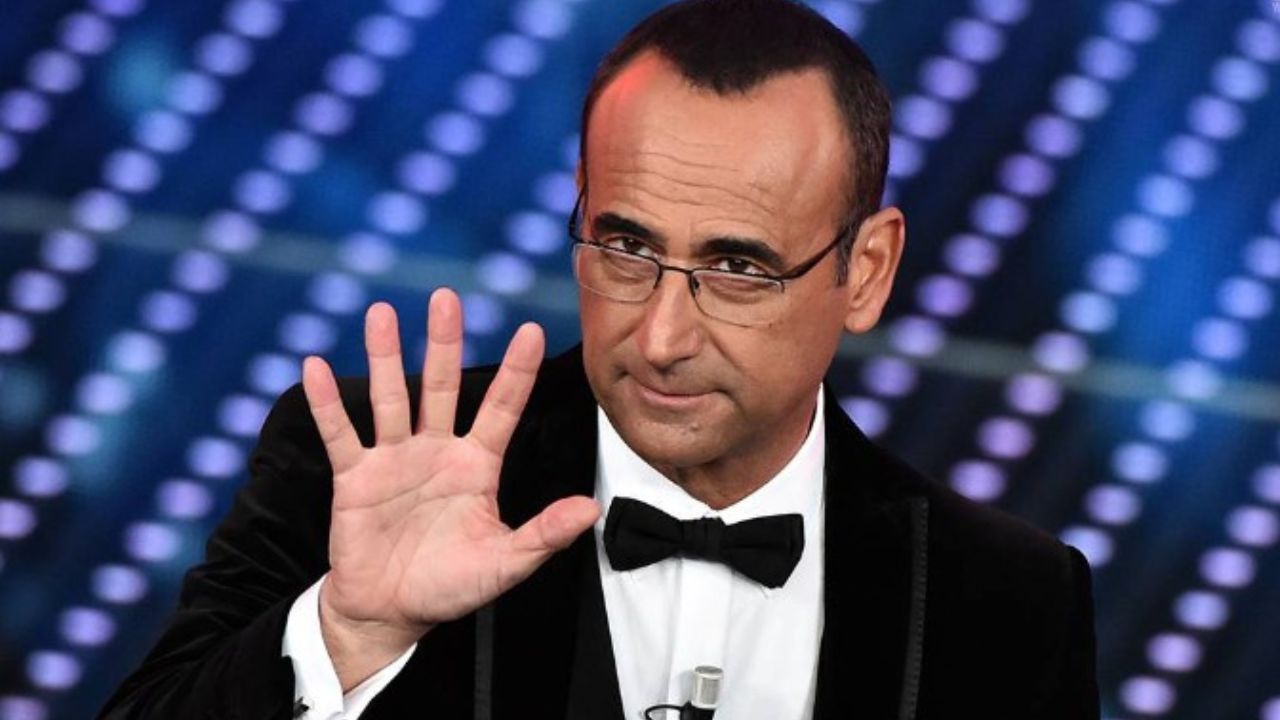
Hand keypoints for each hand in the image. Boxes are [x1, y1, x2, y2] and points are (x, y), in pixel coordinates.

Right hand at [301, 289, 600, 688]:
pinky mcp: (355, 477)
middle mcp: (436, 451)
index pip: (501, 408)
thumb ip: (544, 535)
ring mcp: (394, 459)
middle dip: (444, 342)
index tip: (530, 330)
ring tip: (381, 314)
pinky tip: (314, 367)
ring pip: (391, 398)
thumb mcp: (504, 564)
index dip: (516, 372)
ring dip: (385, 357)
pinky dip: (327, 403)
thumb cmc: (450, 586)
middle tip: (447, 297)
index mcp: (477, 465)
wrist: (391, 612)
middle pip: (443, 386)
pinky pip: (341, 434)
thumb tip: (590, 509)